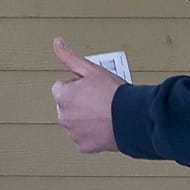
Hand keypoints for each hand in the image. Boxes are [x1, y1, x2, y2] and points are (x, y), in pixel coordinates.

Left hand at [50, 37, 123, 153]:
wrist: (132, 118)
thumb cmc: (115, 93)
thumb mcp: (92, 69)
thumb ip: (70, 57)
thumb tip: (57, 43)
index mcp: (63, 96)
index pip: (61, 87)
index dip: (77, 85)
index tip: (92, 87)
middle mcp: (64, 116)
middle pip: (67, 105)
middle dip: (79, 102)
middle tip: (100, 99)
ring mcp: (73, 133)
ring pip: (75, 122)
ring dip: (84, 117)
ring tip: (104, 112)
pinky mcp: (83, 146)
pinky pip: (83, 138)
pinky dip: (91, 133)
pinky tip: (104, 125)